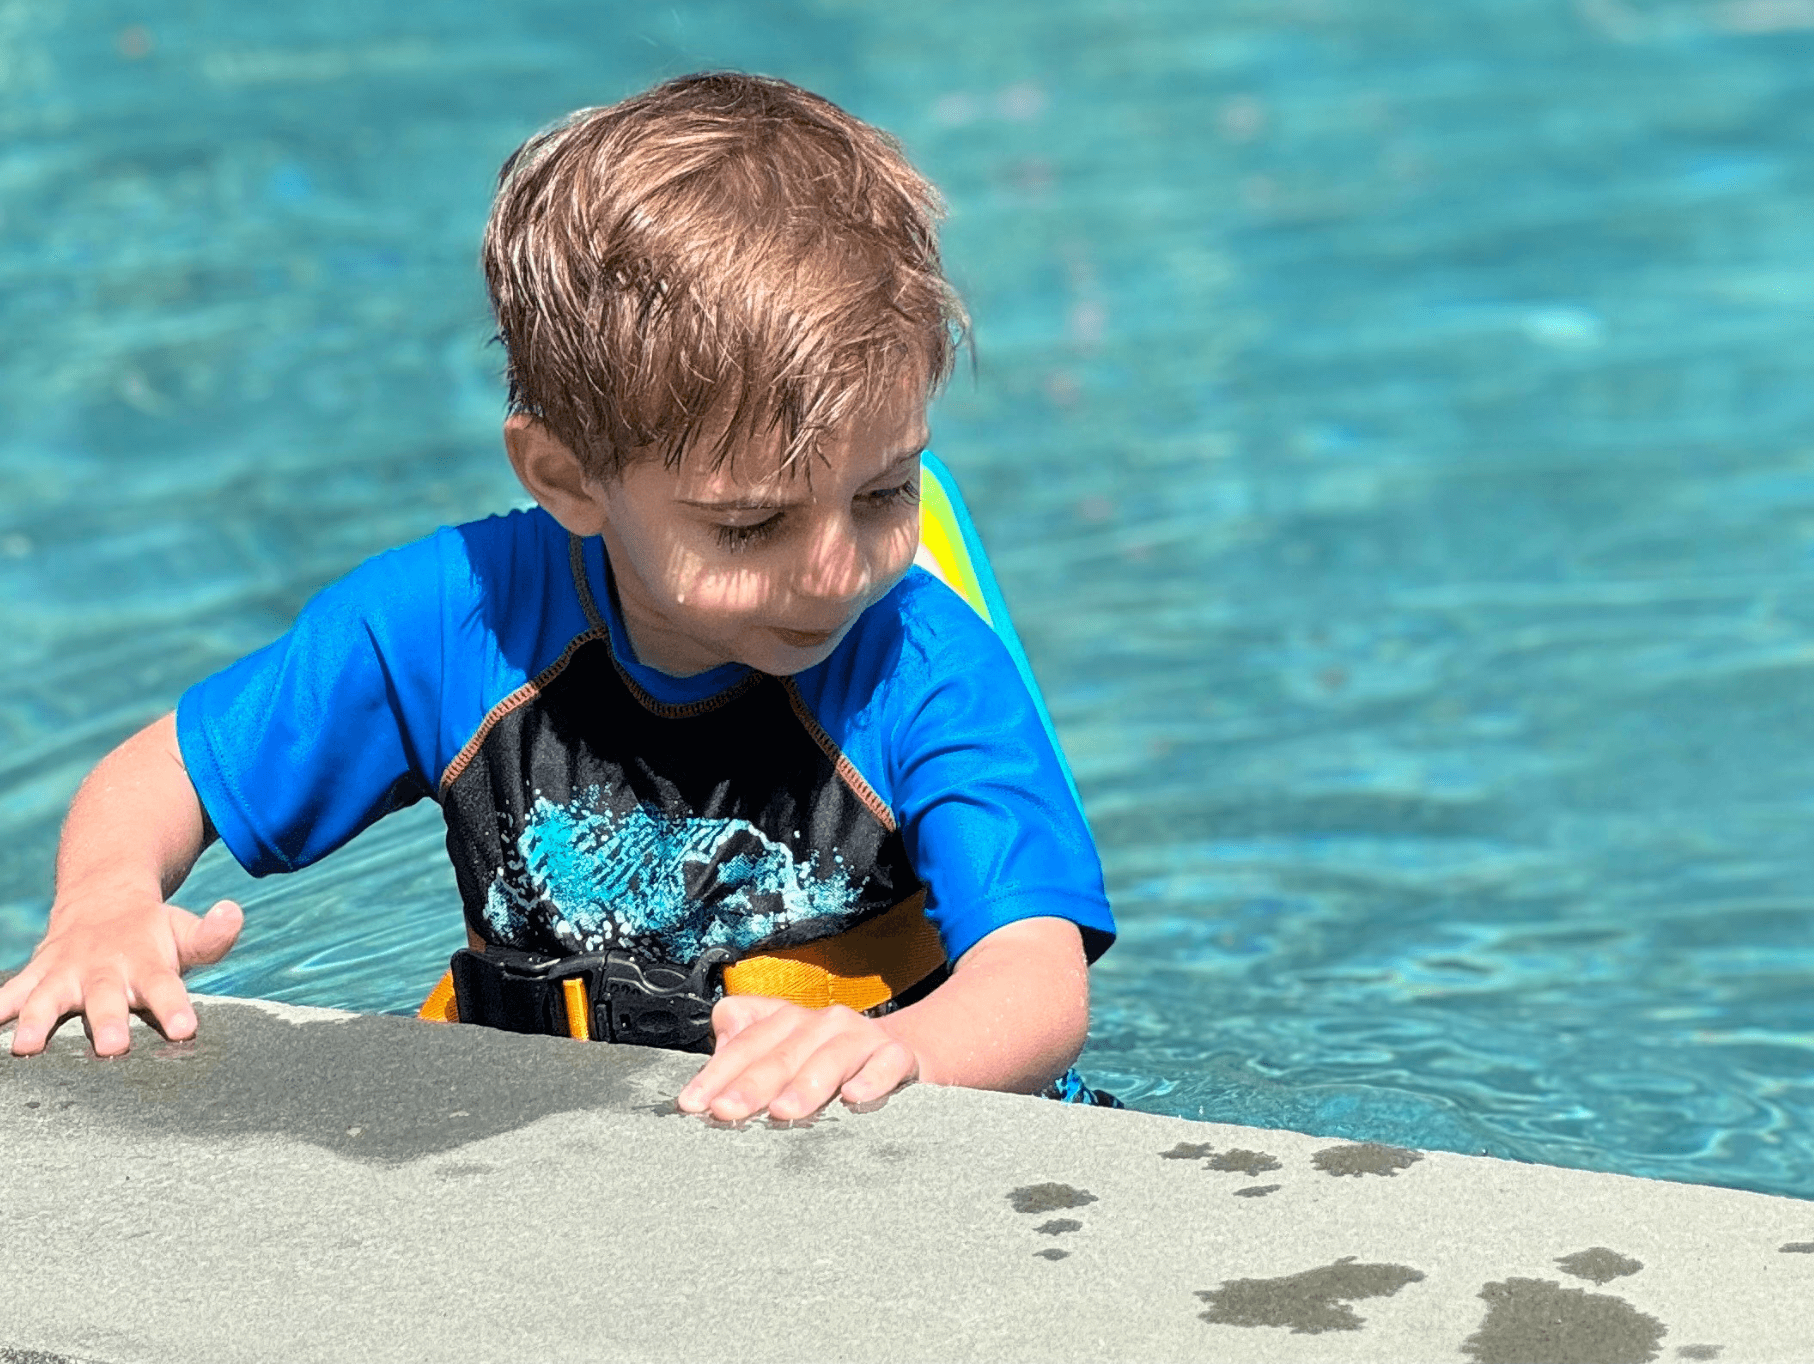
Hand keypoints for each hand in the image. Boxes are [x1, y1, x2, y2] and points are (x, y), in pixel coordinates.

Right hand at [0, 891, 242, 1056]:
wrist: (101, 899)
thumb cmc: (151, 933)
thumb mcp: (184, 931)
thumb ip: (212, 936)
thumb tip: (232, 913)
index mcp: (145, 963)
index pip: (165, 986)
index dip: (174, 1008)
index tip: (184, 1030)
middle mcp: (102, 969)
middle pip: (105, 997)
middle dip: (106, 1022)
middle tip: (111, 1048)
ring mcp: (62, 973)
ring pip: (46, 997)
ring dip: (36, 1021)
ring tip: (27, 1047)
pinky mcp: (34, 978)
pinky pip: (8, 994)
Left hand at [675, 995, 919, 1122]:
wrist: (901, 1054)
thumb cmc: (830, 1060)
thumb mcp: (784, 1048)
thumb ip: (744, 1045)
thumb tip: (716, 1052)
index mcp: (788, 1021)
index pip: (745, 1044)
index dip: (717, 1072)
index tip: (692, 1103)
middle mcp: (822, 1023)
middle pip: (780, 1053)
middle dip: (751, 1084)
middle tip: (726, 1111)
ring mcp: (861, 1037)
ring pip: (830, 1057)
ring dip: (806, 1084)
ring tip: (783, 1112)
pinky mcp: (898, 1055)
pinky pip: (886, 1063)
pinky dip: (872, 1078)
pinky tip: (856, 1098)